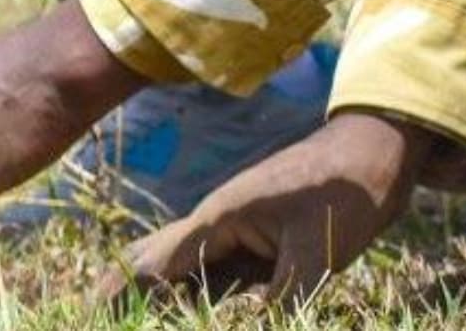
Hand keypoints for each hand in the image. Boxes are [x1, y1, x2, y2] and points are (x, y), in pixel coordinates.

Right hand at [112, 112, 429, 299]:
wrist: (377, 152)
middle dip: (125, 292)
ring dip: (161, 298)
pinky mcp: (262, 243)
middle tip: (87, 315)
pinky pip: (218, 276)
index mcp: (221, 219)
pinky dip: (198, 297)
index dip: (123, 294)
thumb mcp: (317, 252)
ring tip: (122, 314)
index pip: (159, 266)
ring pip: (187, 271)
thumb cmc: (345, 191)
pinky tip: (188, 312)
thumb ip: (283, 301)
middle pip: (159, 264)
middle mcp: (219, 224)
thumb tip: (259, 328)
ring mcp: (239, 232)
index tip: (89, 315)